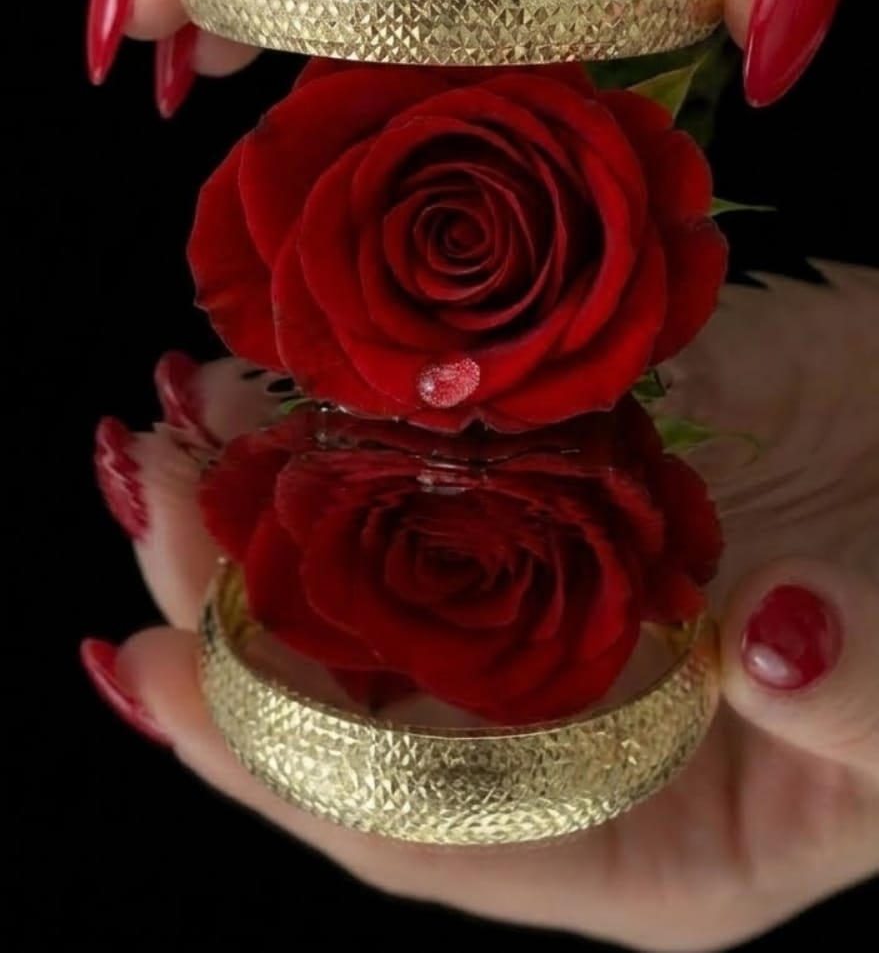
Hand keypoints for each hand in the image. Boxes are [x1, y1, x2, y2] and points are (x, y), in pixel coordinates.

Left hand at [86, 265, 878, 949]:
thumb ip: (859, 692)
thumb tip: (762, 639)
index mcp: (642, 829)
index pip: (418, 822)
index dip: (273, 752)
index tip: (153, 668)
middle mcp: (583, 704)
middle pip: (370, 672)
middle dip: (245, 590)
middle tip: (153, 487)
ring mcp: (587, 563)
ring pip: (402, 540)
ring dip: (289, 477)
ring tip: (191, 401)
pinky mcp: (616, 444)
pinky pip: (479, 424)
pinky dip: (389, 388)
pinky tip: (303, 344)